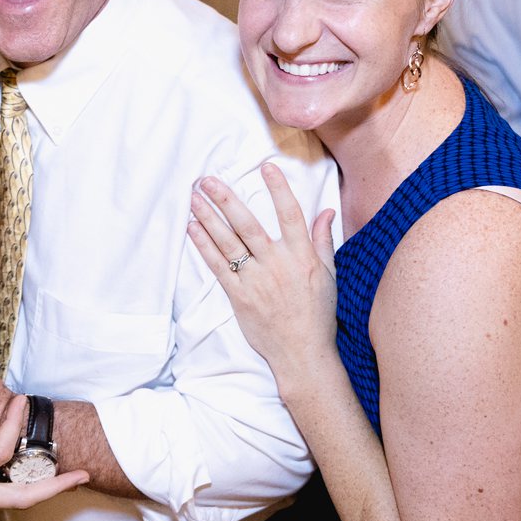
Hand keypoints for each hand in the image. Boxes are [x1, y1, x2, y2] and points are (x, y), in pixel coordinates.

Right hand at [0, 396, 88, 520]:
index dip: (14, 424)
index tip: (21, 400)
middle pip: (26, 496)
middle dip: (57, 485)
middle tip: (85, 474)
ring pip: (17, 498)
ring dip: (43, 487)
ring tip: (64, 474)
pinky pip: (2, 496)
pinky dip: (21, 485)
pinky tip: (23, 473)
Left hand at [186, 162, 339, 390]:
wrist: (302, 353)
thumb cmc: (317, 314)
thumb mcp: (328, 275)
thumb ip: (323, 240)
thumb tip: (326, 211)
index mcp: (301, 257)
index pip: (290, 215)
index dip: (278, 190)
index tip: (266, 167)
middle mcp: (277, 265)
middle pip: (248, 225)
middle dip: (226, 200)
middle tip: (208, 180)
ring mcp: (255, 281)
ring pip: (228, 243)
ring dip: (208, 219)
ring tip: (194, 198)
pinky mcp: (239, 297)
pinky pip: (218, 267)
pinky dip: (204, 247)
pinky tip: (193, 228)